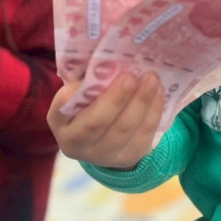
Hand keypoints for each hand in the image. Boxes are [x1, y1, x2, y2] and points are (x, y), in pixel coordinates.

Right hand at [47, 71, 164, 168]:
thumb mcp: (81, 92)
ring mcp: (103, 156)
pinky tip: (159, 92)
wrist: (105, 137)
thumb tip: (101, 62)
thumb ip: (85, 80)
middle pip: (97, 122)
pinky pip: (143, 135)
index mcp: (61, 125)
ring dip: (141, 101)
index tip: (83, 81)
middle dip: (116, 98)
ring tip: (151, 79)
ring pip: (124, 129)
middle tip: (131, 75)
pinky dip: (153, 112)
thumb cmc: (91, 103)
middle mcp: (76, 145)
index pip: (61, 112)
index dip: (68, 99)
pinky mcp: (128, 158)